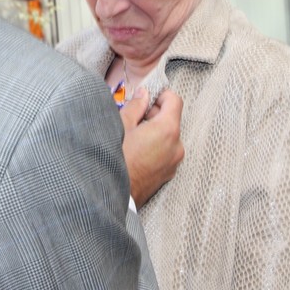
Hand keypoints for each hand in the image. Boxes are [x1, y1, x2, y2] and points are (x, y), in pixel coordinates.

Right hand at [121, 89, 183, 205]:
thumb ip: (135, 106)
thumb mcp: (121, 125)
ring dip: (154, 131)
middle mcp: (177, 146)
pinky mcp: (168, 173)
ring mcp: (174, 162)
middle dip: (154, 114)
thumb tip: (143, 94)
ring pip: (168, 136)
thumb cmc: (116, 159)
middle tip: (134, 117)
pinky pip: (166, 151)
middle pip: (171, 119)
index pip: (175, 100)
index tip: (147, 97)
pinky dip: (155, 146)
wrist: (112, 195)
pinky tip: (137, 150)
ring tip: (133, 136)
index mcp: (168, 130)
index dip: (161, 94)